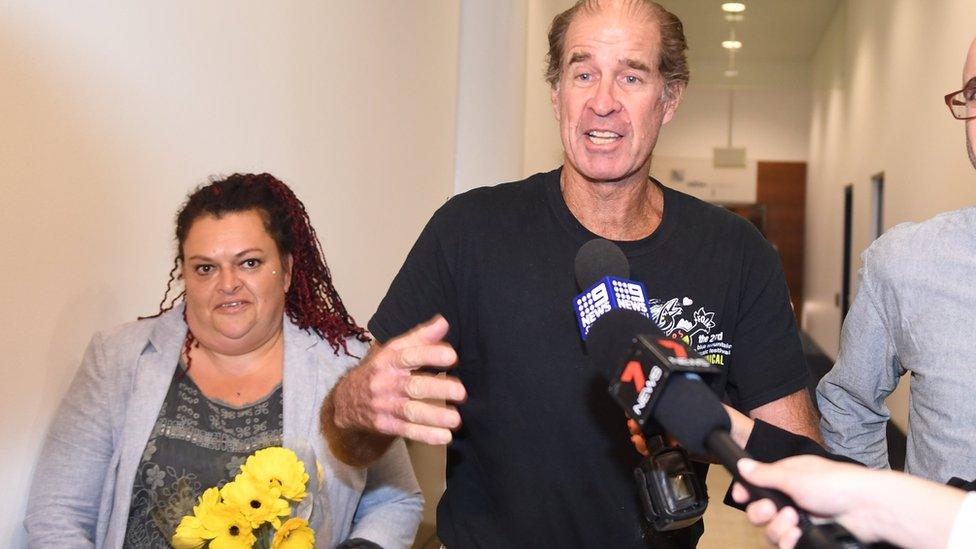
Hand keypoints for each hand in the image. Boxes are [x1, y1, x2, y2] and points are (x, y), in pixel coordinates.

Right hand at [329, 315, 465, 444]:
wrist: (345, 400)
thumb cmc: (380, 371)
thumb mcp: (394, 350)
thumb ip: (420, 338)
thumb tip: (444, 322)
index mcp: (389, 361)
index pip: (409, 355)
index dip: (430, 354)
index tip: (452, 356)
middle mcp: (386, 382)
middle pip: (413, 386)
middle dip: (437, 388)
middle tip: (461, 392)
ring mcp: (385, 405)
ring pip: (410, 411)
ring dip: (434, 416)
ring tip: (456, 419)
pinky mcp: (386, 424)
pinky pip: (407, 431)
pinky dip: (426, 435)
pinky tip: (444, 436)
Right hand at [626, 403, 753, 459]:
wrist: (745, 446)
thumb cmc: (733, 423)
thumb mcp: (711, 410)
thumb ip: (695, 409)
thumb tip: (674, 411)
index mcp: (687, 407)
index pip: (661, 407)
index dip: (646, 409)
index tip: (635, 412)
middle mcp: (682, 420)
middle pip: (654, 421)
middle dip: (640, 422)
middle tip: (633, 426)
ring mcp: (682, 436)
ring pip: (655, 436)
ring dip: (642, 436)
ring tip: (638, 438)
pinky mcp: (684, 452)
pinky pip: (663, 451)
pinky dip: (650, 449)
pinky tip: (644, 447)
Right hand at [730, 456, 879, 547]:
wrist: (868, 508)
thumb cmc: (836, 483)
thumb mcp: (795, 475)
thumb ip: (765, 474)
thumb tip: (742, 464)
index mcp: (786, 477)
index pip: (756, 486)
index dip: (746, 492)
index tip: (741, 496)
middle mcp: (790, 498)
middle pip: (759, 512)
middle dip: (761, 513)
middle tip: (772, 510)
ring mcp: (800, 518)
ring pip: (772, 530)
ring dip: (778, 529)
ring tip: (794, 523)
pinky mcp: (810, 535)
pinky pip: (787, 544)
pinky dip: (788, 542)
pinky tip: (796, 536)